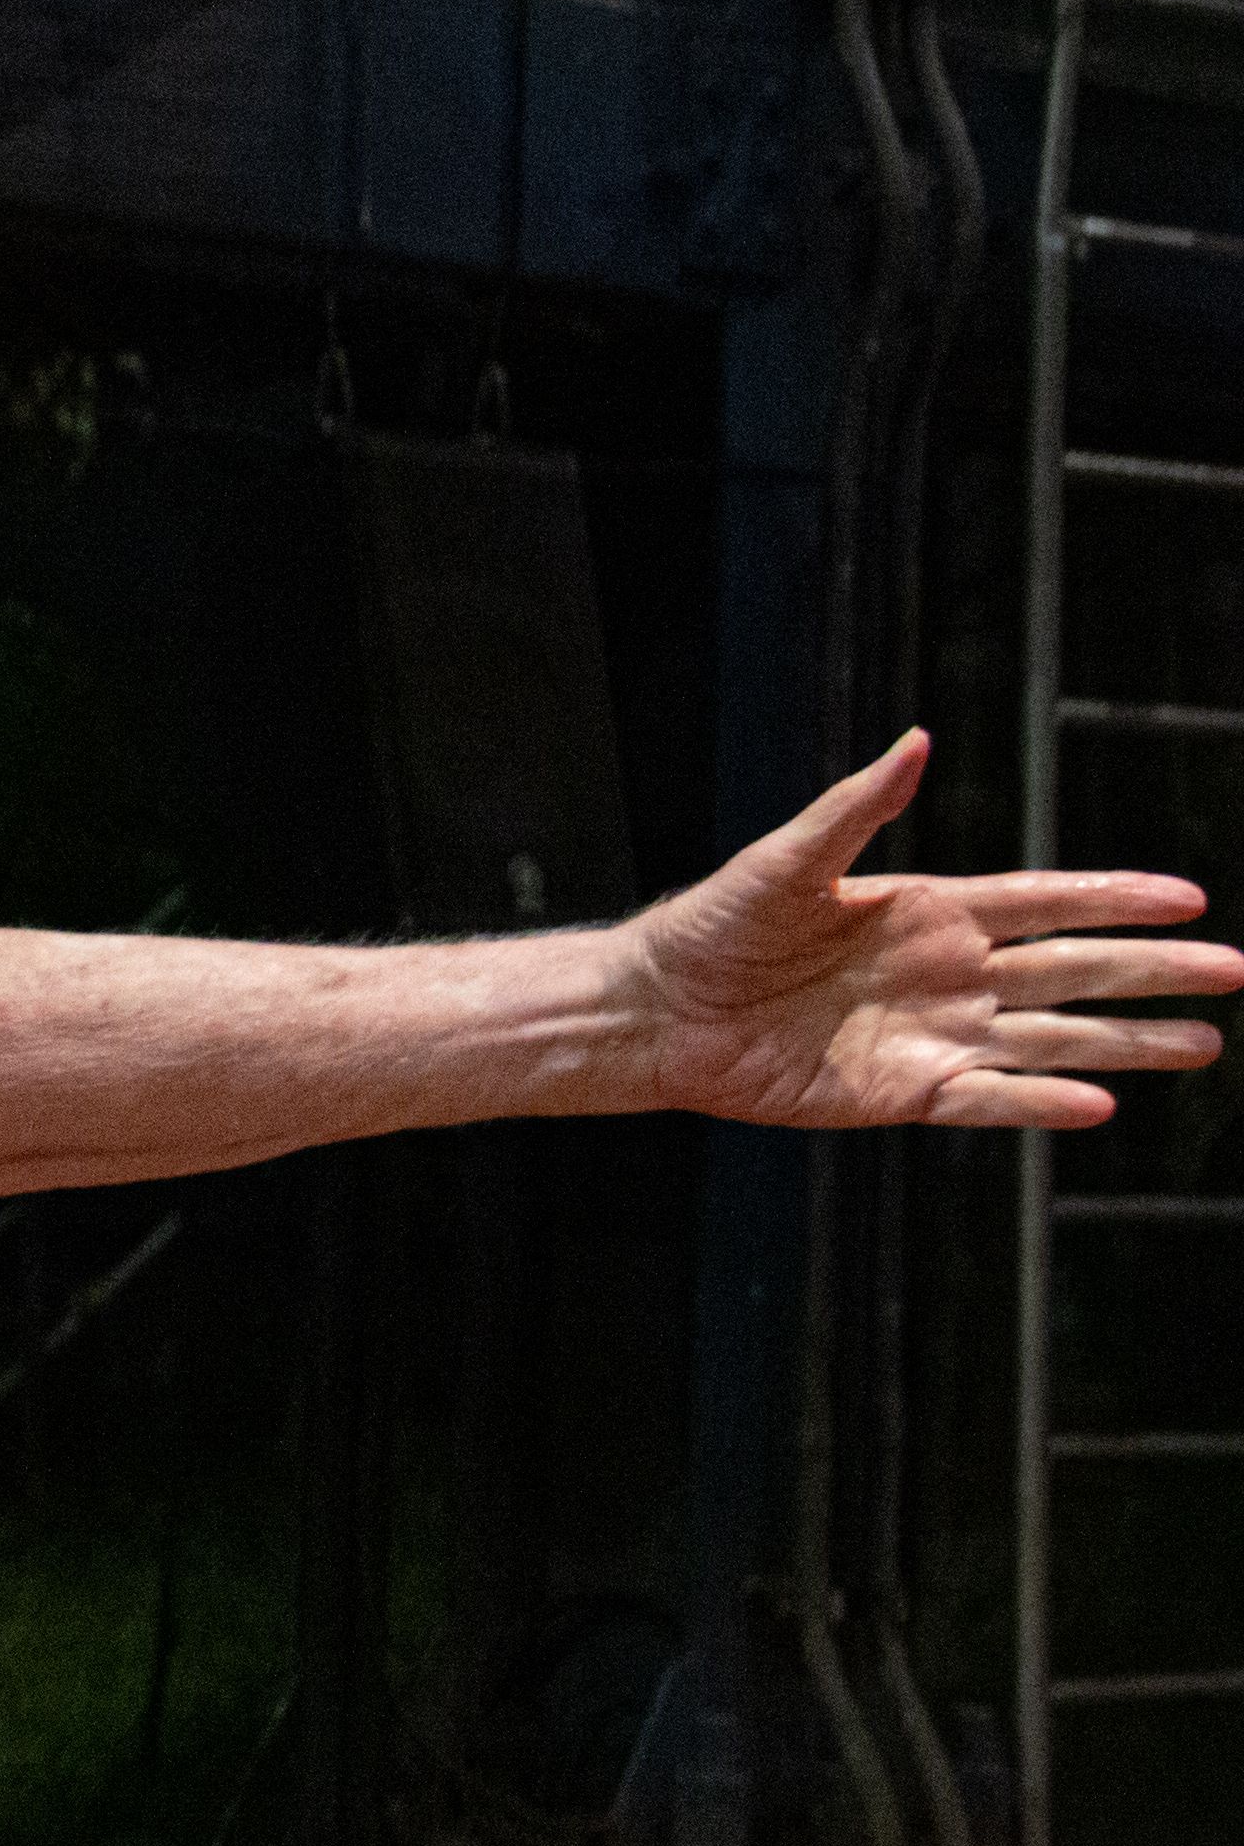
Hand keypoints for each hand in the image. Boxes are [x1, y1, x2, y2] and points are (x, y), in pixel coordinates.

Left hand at [624, 732, 1238, 1131]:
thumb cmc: (716, 926)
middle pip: (1074, 970)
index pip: (1046, 902)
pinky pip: (988, 1099)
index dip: (1116, 899)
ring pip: (1053, 1039)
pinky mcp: (903, 1092)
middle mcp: (948, 974)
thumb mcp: (787, 861)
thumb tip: (916, 742)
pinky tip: (1101, 1103)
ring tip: (1205, 1045)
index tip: (1190, 899)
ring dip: (1127, 1043)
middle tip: (1236, 973)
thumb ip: (856, 809)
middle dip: (1154, 971)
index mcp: (930, 910)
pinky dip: (1041, 1102)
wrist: (659, 1009)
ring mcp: (933, 1035)